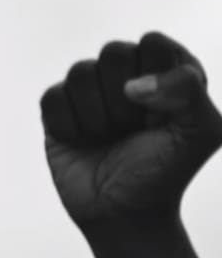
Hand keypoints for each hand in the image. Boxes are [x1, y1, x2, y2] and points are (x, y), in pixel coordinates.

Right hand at [41, 32, 221, 226]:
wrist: (123, 214)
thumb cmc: (165, 172)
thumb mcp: (203, 133)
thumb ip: (188, 92)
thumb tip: (133, 86)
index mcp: (166, 70)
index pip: (154, 43)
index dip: (157, 79)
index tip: (163, 115)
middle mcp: (127, 75)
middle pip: (114, 51)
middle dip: (124, 99)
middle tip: (132, 128)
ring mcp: (89, 91)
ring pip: (80, 72)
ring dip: (97, 115)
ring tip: (107, 137)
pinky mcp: (58, 110)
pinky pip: (53, 97)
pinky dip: (69, 124)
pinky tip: (81, 140)